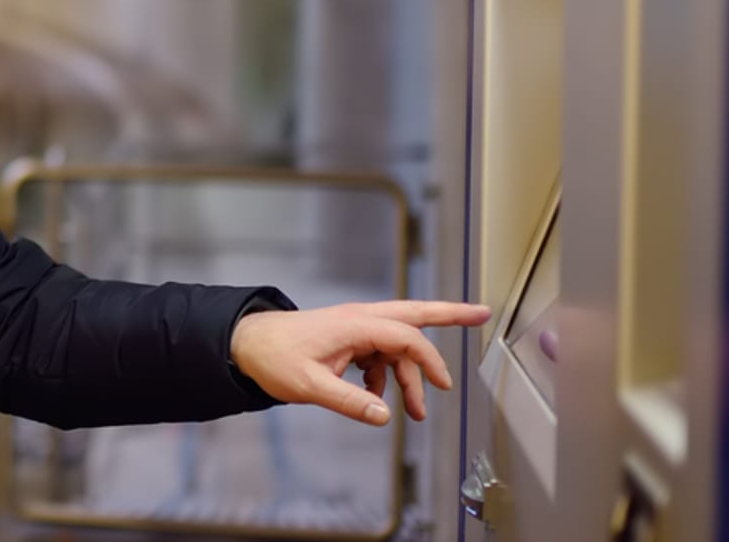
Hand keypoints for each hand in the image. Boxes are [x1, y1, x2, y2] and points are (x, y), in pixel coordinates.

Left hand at [231, 300, 490, 425]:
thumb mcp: (310, 386)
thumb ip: (350, 402)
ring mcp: (355, 328)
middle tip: (483, 313)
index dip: (428, 361)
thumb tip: (385, 416)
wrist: (245, 345)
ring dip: (409, 376)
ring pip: (397, 347)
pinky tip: (377, 399)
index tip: (443, 385)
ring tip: (415, 412)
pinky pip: (380, 355)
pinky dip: (386, 376)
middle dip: (450, 314)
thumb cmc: (273, 358)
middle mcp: (360, 320)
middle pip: (414, 314)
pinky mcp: (348, 339)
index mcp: (355, 324)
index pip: (406, 337)